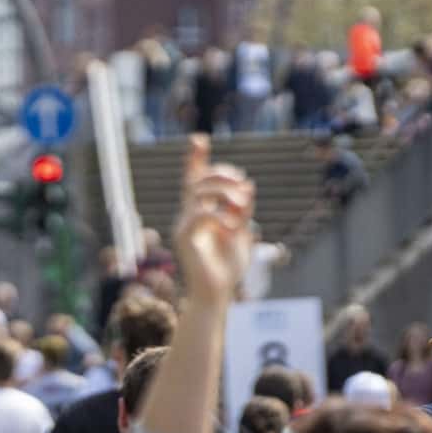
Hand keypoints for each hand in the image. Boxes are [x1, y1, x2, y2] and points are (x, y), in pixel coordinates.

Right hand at [175, 135, 254, 305]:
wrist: (216, 294)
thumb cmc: (227, 267)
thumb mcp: (242, 233)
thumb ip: (243, 211)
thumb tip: (247, 185)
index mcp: (200, 212)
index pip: (195, 180)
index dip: (196, 159)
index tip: (199, 139)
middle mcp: (188, 215)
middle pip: (198, 180)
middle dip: (222, 174)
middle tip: (244, 186)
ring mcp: (184, 225)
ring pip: (199, 192)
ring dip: (225, 191)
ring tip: (244, 205)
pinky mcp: (184, 237)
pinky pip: (200, 214)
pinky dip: (221, 215)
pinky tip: (233, 227)